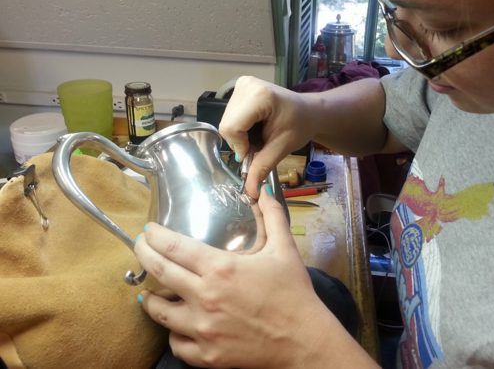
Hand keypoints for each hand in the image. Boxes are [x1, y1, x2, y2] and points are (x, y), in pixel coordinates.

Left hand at [134, 186, 334, 368]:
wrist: (304, 340)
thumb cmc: (294, 293)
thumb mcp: (284, 248)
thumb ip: (272, 215)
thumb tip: (262, 190)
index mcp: (221, 268)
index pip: (174, 246)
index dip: (155, 236)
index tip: (149, 230)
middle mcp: (205, 297)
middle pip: (159, 272)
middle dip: (143, 254)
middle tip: (139, 246)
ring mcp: (203, 328)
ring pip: (159, 312)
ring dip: (150, 298)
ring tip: (148, 291)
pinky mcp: (207, 355)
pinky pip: (176, 343)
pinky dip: (172, 332)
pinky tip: (175, 324)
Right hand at [219, 76, 315, 198]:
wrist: (310, 111)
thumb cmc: (300, 126)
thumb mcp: (282, 147)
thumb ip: (262, 166)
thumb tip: (249, 191)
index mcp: (259, 96)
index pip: (232, 127)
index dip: (241, 146)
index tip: (256, 152)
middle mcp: (246, 85)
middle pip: (227, 125)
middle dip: (240, 141)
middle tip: (260, 144)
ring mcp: (242, 84)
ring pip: (226, 121)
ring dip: (240, 135)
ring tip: (259, 134)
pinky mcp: (240, 87)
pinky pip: (230, 115)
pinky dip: (240, 127)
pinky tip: (255, 126)